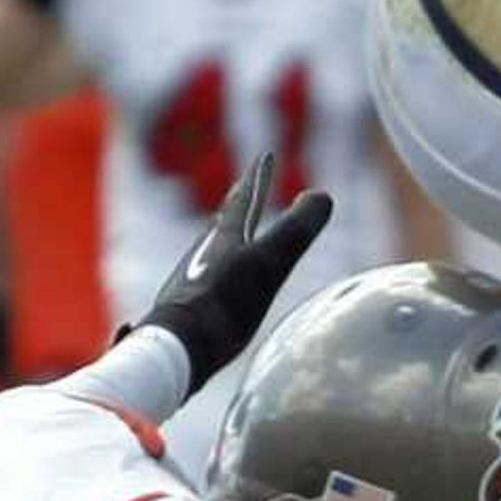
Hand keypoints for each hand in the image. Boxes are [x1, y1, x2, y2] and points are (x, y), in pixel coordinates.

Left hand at [138, 154, 332, 392]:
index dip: (258, 178)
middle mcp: (203, 253)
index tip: (265, 155)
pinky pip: (205, 280)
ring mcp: (190, 280)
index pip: (244, 199)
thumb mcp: (269, 263)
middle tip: (244, 189)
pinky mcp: (185, 309)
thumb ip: (297, 230)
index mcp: (225, 238)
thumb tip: (322, 195)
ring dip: (226, 238)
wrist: (178, 346)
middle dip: (239, 204)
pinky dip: (217, 273)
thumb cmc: (226, 303)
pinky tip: (215, 290)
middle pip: (225, 221)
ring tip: (233, 237)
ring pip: (212, 249)